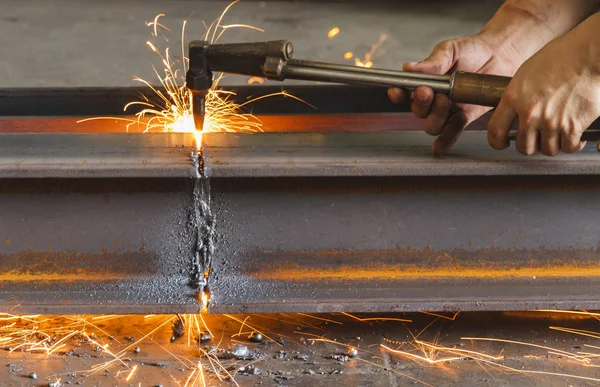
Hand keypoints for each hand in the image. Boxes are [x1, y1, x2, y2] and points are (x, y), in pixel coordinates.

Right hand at [388, 35, 521, 154]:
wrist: (500, 54)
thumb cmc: (472, 50)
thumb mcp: (450, 50)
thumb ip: (432, 62)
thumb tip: (408, 68)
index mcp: (425, 83)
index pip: (405, 93)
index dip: (398, 94)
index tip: (397, 90)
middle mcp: (433, 100)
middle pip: (418, 112)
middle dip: (421, 103)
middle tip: (429, 92)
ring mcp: (448, 110)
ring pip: (432, 124)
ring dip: (435, 116)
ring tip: (446, 100)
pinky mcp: (465, 117)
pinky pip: (452, 132)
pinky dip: (445, 141)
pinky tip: (438, 148)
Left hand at [487, 15, 599, 155]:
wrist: (588, 54)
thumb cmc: (562, 56)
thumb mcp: (526, 73)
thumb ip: (517, 95)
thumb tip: (515, 110)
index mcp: (513, 98)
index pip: (495, 131)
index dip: (497, 142)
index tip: (502, 144)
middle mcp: (529, 113)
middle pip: (523, 147)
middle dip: (529, 145)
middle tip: (536, 139)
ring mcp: (551, 121)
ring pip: (547, 150)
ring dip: (552, 145)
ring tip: (556, 135)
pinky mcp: (572, 126)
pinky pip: (568, 147)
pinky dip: (572, 145)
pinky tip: (574, 137)